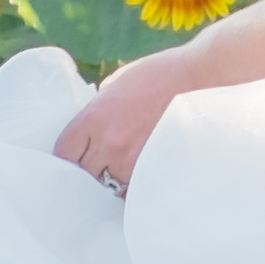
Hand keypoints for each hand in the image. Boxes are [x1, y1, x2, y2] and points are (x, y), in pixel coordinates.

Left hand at [53, 54, 193, 194]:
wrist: (200, 79)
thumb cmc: (160, 75)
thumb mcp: (117, 83)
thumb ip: (98, 107)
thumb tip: (89, 128)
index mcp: (94, 116)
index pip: (64, 153)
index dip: (67, 158)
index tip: (73, 158)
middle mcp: (110, 141)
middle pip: (83, 174)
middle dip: (88, 170)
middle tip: (97, 167)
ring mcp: (133, 159)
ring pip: (110, 186)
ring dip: (112, 181)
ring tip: (122, 170)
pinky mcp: (155, 169)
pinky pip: (135, 188)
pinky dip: (134, 185)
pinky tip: (140, 174)